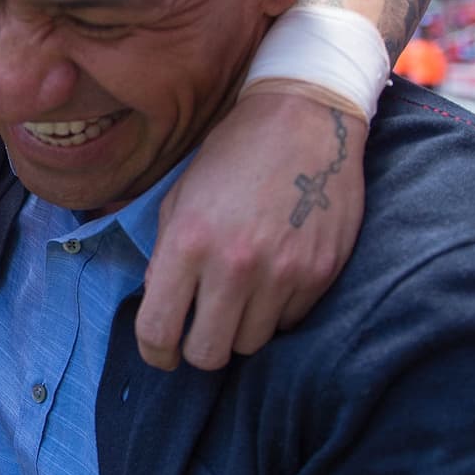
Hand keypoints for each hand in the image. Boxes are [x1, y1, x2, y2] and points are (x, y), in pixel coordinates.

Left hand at [137, 91, 367, 369]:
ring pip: (251, 344)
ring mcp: (282, 273)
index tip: (162, 352)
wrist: (305, 119)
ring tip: (240, 292)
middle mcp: (234, 264)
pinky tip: (274, 275)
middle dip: (199, 348)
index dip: (156, 353)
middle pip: (208, 355)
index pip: (159, 332)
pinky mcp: (319, 274)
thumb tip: (158, 306)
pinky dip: (276, 310)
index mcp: (188, 242)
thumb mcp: (179, 198)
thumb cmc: (232, 156)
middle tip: (202, 327)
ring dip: (240, 327)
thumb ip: (163, 257)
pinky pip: (289, 322)